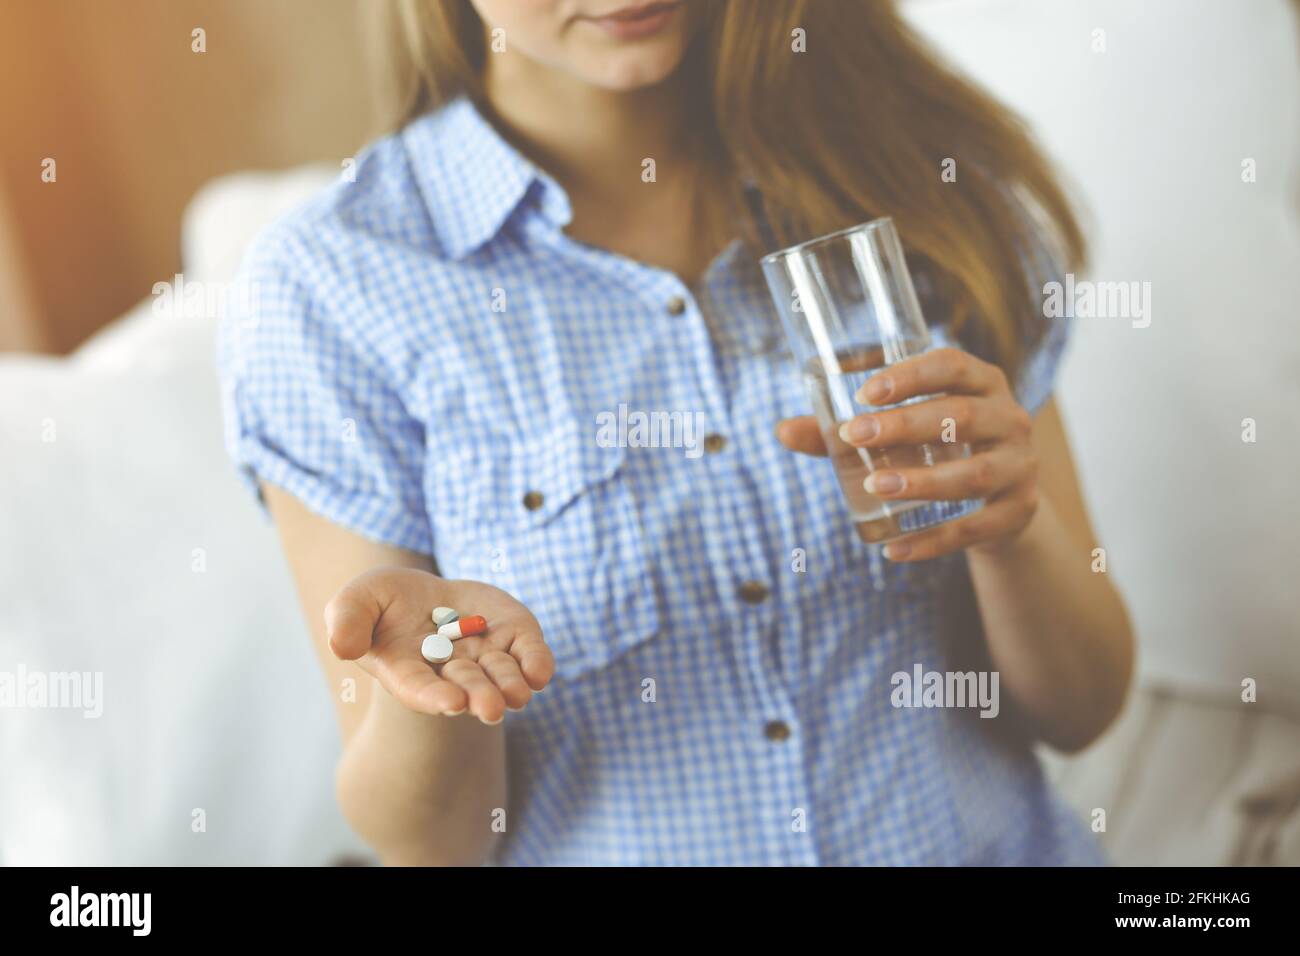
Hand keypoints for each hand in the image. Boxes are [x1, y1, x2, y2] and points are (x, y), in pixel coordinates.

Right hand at [324, 568, 554, 722]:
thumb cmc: (381, 603)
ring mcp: (485, 655)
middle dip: (478, 697)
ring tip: (517, 695)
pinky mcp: (512, 636)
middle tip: (490, 708)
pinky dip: (536, 664)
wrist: (422, 594)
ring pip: (500, 676)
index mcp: (408, 670)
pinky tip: (540, 672)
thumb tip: (344, 647)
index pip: (420, 689)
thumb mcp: (356, 600)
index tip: (451, 704)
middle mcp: (450, 671)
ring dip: (509, 686)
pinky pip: (529, 655)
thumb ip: (346, 620)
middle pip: (466, 687)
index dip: (435, 698)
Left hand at [776, 347, 1038, 560]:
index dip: (909, 375)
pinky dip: (933, 541)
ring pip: (973, 474)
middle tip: (854, 435)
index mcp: (981, 381)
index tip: (864, 391)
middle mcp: (1009, 418)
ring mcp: (1019, 466)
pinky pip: (975, 529)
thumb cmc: (938, 447)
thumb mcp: (903, 432)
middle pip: (961, 416)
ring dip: (922, 481)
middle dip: (906, 426)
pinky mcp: (1019, 512)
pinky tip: (893, 550)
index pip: (950, 365)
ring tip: (873, 487)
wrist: (1002, 499)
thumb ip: (846, 431)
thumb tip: (781, 431)